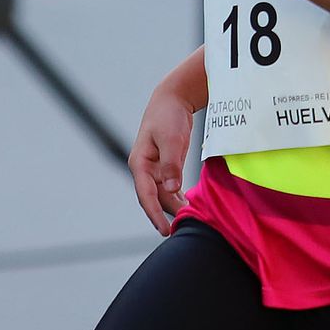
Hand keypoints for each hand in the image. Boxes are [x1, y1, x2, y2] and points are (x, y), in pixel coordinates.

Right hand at [129, 89, 192, 235]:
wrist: (173, 99)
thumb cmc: (169, 116)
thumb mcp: (172, 139)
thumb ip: (171, 165)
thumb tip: (171, 189)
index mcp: (139, 163)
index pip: (145, 195)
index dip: (154, 214)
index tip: (164, 230)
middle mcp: (144, 169)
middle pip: (154, 199)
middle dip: (165, 215)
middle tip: (182, 230)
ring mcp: (154, 168)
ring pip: (163, 195)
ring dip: (174, 207)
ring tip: (189, 220)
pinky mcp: (165, 166)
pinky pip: (170, 188)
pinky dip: (178, 198)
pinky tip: (189, 206)